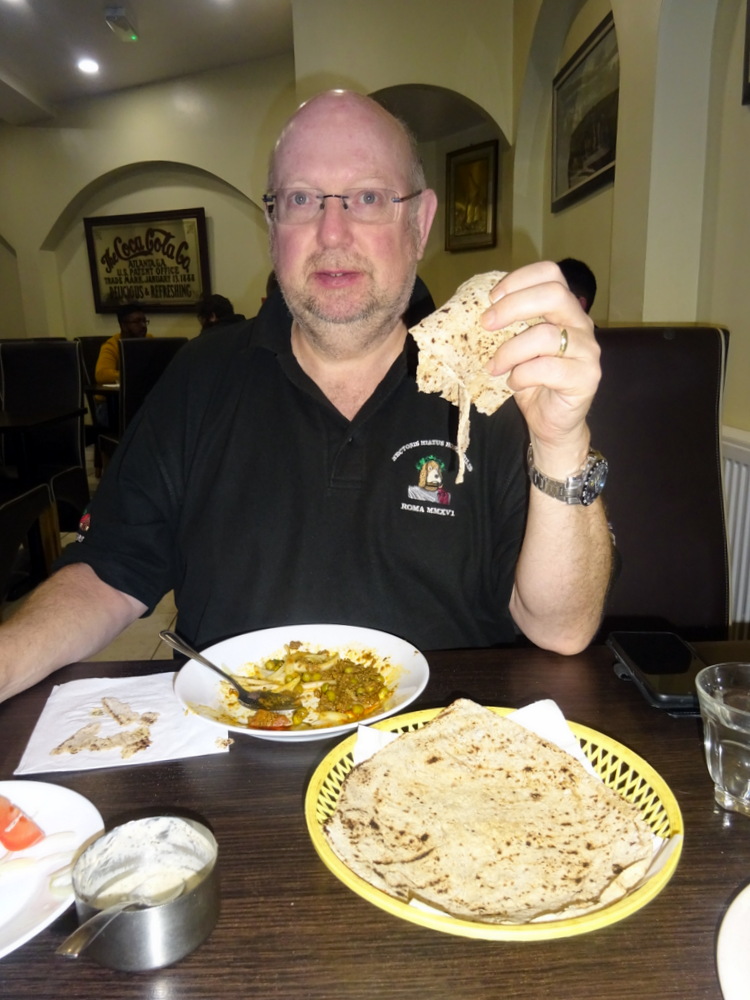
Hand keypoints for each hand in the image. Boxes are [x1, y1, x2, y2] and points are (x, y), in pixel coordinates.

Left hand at [481, 261, 600, 472]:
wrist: (552, 423)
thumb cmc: (532, 382)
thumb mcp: (516, 347)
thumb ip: (507, 326)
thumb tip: (472, 310)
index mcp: (564, 310)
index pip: (551, 274)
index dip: (520, 279)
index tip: (491, 297)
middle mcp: (581, 324)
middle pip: (554, 294)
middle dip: (512, 306)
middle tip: (486, 324)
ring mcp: (587, 350)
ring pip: (546, 335)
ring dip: (510, 350)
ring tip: (494, 366)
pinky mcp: (586, 378)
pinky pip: (548, 368)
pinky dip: (522, 375)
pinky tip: (513, 383)